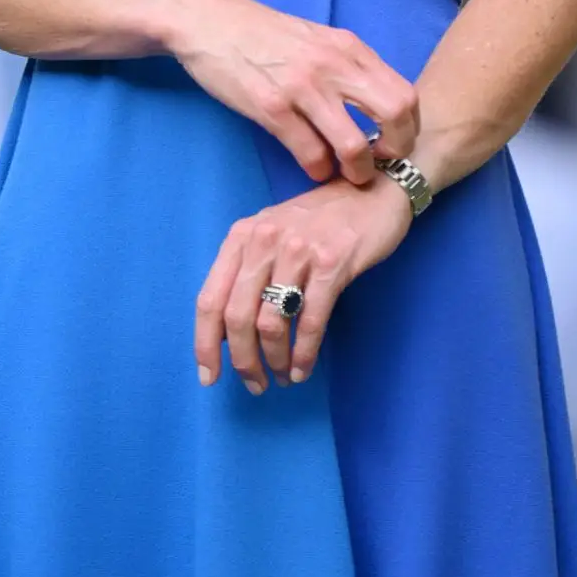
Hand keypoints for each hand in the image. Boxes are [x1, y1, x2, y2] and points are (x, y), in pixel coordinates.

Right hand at [165, 0, 418, 185]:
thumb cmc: (265, 34)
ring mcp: (303, 87)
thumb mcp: (317, 39)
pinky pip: (310, 153)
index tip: (396, 144)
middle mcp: (333, 65)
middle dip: (395, 150)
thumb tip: (376, 102)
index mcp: (349, 48)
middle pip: (394, 115)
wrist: (211, 20)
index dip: (409, 128)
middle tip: (380, 163)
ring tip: (349, 175)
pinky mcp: (271, 107)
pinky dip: (318, 169)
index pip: (404, 93)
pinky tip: (314, 167)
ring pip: (353, 144)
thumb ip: (347, 66)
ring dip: (357, 170)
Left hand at [195, 171, 412, 392]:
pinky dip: (303, 353)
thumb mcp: (273, 234)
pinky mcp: (332, 262)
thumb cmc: (319, 220)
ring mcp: (298, 250)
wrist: (371, 192)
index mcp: (242, 236)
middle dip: (243, 360)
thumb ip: (248, 272)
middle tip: (255, 384)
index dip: (205, 344)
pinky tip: (302, 368)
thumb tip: (226, 333)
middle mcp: (264, 239)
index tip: (209, 377)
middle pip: (237, 316)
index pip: (210, 298)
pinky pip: (310, 320)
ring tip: (281, 376)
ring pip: (272, 322)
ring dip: (274, 359)